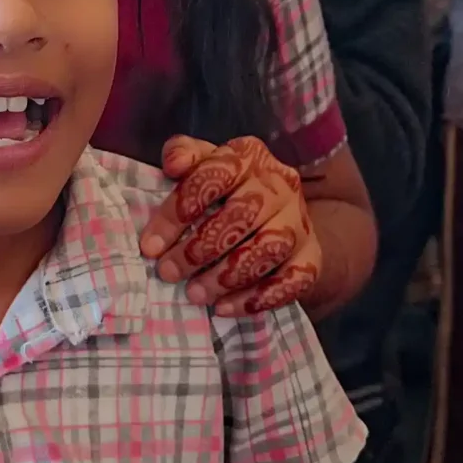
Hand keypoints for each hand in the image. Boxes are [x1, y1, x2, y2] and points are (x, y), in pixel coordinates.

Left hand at [141, 135, 320, 311]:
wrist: (281, 216)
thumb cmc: (228, 190)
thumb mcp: (204, 164)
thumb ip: (184, 154)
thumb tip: (173, 164)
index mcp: (249, 156)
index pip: (214, 176)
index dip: (179, 210)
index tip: (151, 245)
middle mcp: (281, 184)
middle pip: (243, 215)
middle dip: (200, 249)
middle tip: (169, 272)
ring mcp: (300, 220)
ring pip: (269, 248)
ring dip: (227, 276)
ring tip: (195, 293)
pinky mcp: (312, 256)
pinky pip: (292, 280)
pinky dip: (257, 298)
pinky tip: (224, 308)